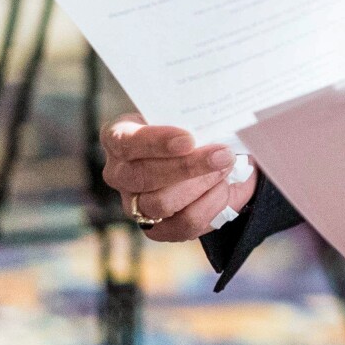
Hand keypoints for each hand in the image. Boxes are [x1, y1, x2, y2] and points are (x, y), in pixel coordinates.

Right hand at [99, 113, 258, 241]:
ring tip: (225, 167)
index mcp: (120, 136)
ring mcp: (133, 204)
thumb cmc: (198, 130)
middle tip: (222, 154)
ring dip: (201, 184)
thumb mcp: (195, 116)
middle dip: (187, 166)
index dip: (156, 142)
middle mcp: (119, 172)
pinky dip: (210, 204)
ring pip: (160, 203)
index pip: (125, 141)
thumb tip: (220, 123)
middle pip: (142, 177)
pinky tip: (223, 187)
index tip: (188, 140)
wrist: (217, 160)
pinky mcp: (156, 229)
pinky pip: (183, 224)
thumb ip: (197, 118)